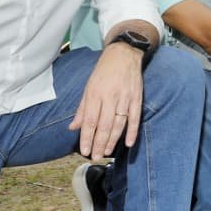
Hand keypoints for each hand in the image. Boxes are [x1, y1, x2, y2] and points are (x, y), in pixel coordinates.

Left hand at [70, 43, 143, 158]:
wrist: (124, 54)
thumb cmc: (103, 71)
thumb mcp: (88, 87)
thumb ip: (82, 109)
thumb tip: (73, 127)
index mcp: (95, 94)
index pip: (90, 120)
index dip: (87, 137)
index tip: (85, 151)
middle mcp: (109, 96)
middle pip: (104, 125)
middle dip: (99, 143)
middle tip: (96, 157)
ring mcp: (124, 97)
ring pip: (119, 123)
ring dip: (113, 140)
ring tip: (106, 152)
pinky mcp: (136, 97)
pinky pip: (135, 118)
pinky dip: (132, 131)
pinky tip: (128, 143)